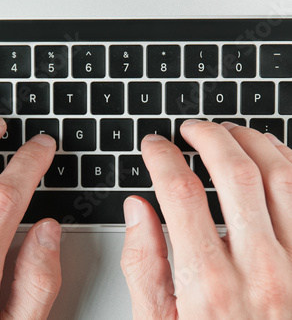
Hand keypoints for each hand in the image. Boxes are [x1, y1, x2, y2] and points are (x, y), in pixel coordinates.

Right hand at [121, 120, 291, 318]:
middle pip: (235, 174)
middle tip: (191, 128)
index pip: (180, 193)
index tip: (154, 146)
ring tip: (230, 132)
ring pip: (282, 177)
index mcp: (209, 285)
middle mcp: (260, 271)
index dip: (162, 157)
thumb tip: (137, 210)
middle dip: (208, 136)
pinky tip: (271, 156)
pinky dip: (289, 164)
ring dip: (253, 142)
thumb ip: (143, 265)